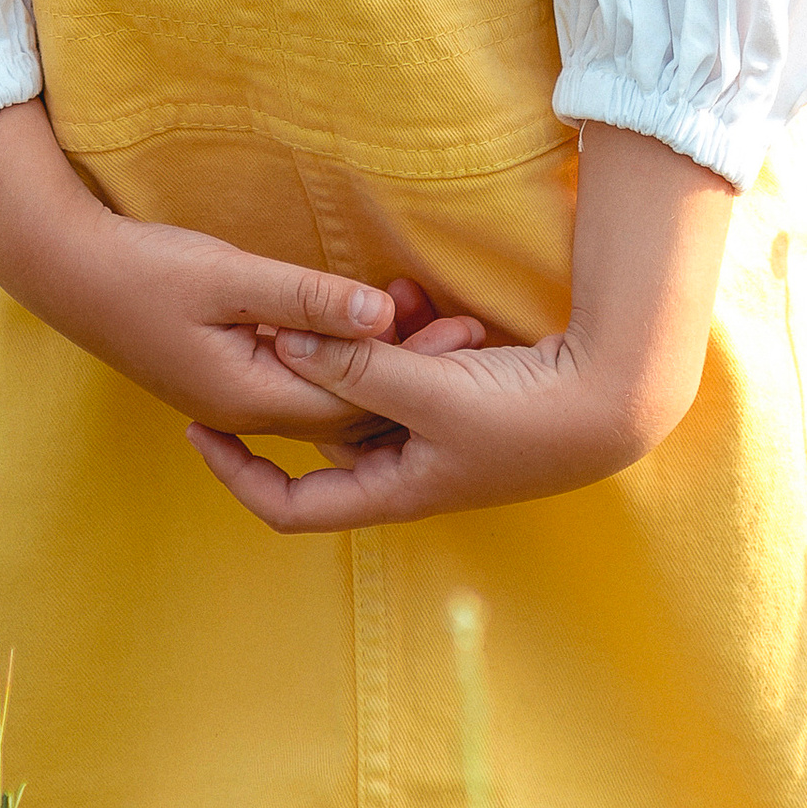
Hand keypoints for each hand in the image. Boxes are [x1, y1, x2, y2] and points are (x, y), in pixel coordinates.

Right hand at [0, 101, 439, 437]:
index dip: (414, 369)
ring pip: (326, 393)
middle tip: (464, 325)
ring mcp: (234, 397)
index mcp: (252, 398)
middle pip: (348, 406)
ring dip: (375, 361)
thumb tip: (385, 315)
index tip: (463, 330)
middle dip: (406, 369)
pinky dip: (338, 353)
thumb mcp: (232, 276)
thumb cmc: (146, 271)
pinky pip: (300, 377)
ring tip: (428, 316)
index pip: (356, 401)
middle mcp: (248, 411)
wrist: (67, 273)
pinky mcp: (225, 373)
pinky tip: (363, 319)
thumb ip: (308, 298)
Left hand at [188, 122, 735, 529]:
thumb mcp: (430, 393)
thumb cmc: (522, 416)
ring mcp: (436, 433)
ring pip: (373, 385)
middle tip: (303, 318)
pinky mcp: (463, 397)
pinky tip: (435, 303)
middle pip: (331, 428)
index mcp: (390, 491)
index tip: (194, 427)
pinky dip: (415, 333)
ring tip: (404, 302)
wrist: (613, 403)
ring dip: (377, 343)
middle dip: (322, 370)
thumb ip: (356, 367)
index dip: (237, 474)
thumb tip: (283, 344)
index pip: (291, 505)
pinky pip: (413, 363)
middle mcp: (406, 468)